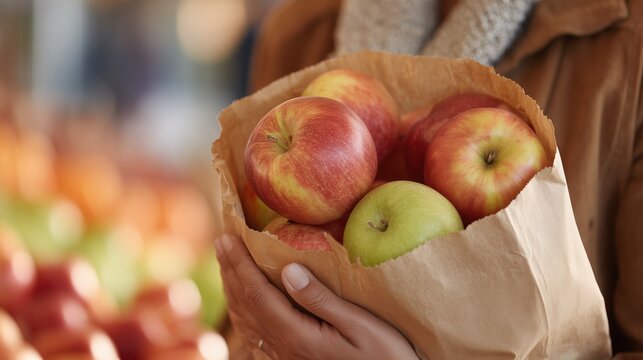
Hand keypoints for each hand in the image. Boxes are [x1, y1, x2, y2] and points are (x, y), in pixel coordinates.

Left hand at [214, 234, 417, 359]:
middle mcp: (284, 348)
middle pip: (246, 305)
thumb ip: (321, 299)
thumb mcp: (360, 326)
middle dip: (231, 271)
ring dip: (234, 290)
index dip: (239, 264)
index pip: (257, 293)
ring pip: (247, 321)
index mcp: (298, 335)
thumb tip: (288, 270)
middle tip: (221, 242)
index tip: (226, 238)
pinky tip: (244, 304)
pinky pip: (256, 335)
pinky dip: (244, 313)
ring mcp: (285, 358)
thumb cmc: (384, 358)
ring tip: (228, 265)